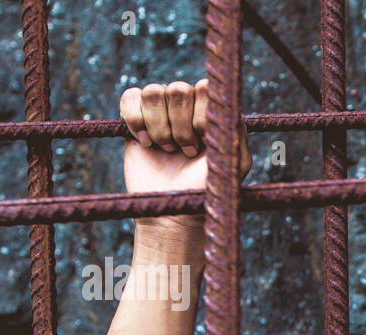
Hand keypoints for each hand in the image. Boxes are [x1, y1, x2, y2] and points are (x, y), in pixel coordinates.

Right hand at [120, 79, 252, 233]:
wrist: (172, 214)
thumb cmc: (204, 189)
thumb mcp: (233, 162)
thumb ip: (235, 129)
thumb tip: (223, 98)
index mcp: (215, 111)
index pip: (205, 88)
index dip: (200, 118)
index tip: (201, 146)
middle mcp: (191, 105)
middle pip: (178, 89)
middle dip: (180, 128)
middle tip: (185, 153)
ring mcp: (163, 109)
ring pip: (154, 92)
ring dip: (160, 128)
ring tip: (168, 150)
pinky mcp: (137, 116)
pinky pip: (130, 96)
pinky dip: (136, 121)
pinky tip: (146, 143)